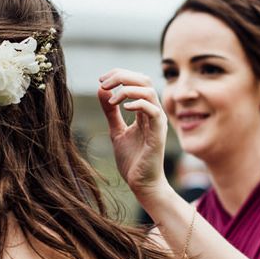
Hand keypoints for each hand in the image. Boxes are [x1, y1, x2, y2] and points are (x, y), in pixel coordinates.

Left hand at [98, 68, 169, 200]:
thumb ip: (110, 111)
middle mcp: (154, 112)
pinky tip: (122, 108)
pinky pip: (153, 111)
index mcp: (145, 110)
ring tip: (110, 99)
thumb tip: (101, 89)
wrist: (141, 184)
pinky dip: (137, 104)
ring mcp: (157, 122)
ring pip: (149, 91)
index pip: (137, 81)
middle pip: (143, 80)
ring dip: (127, 89)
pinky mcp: (158, 134)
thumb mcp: (116, 130)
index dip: (119, 75)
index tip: (101, 80)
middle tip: (103, 82)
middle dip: (122, 76)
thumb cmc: (132, 160)